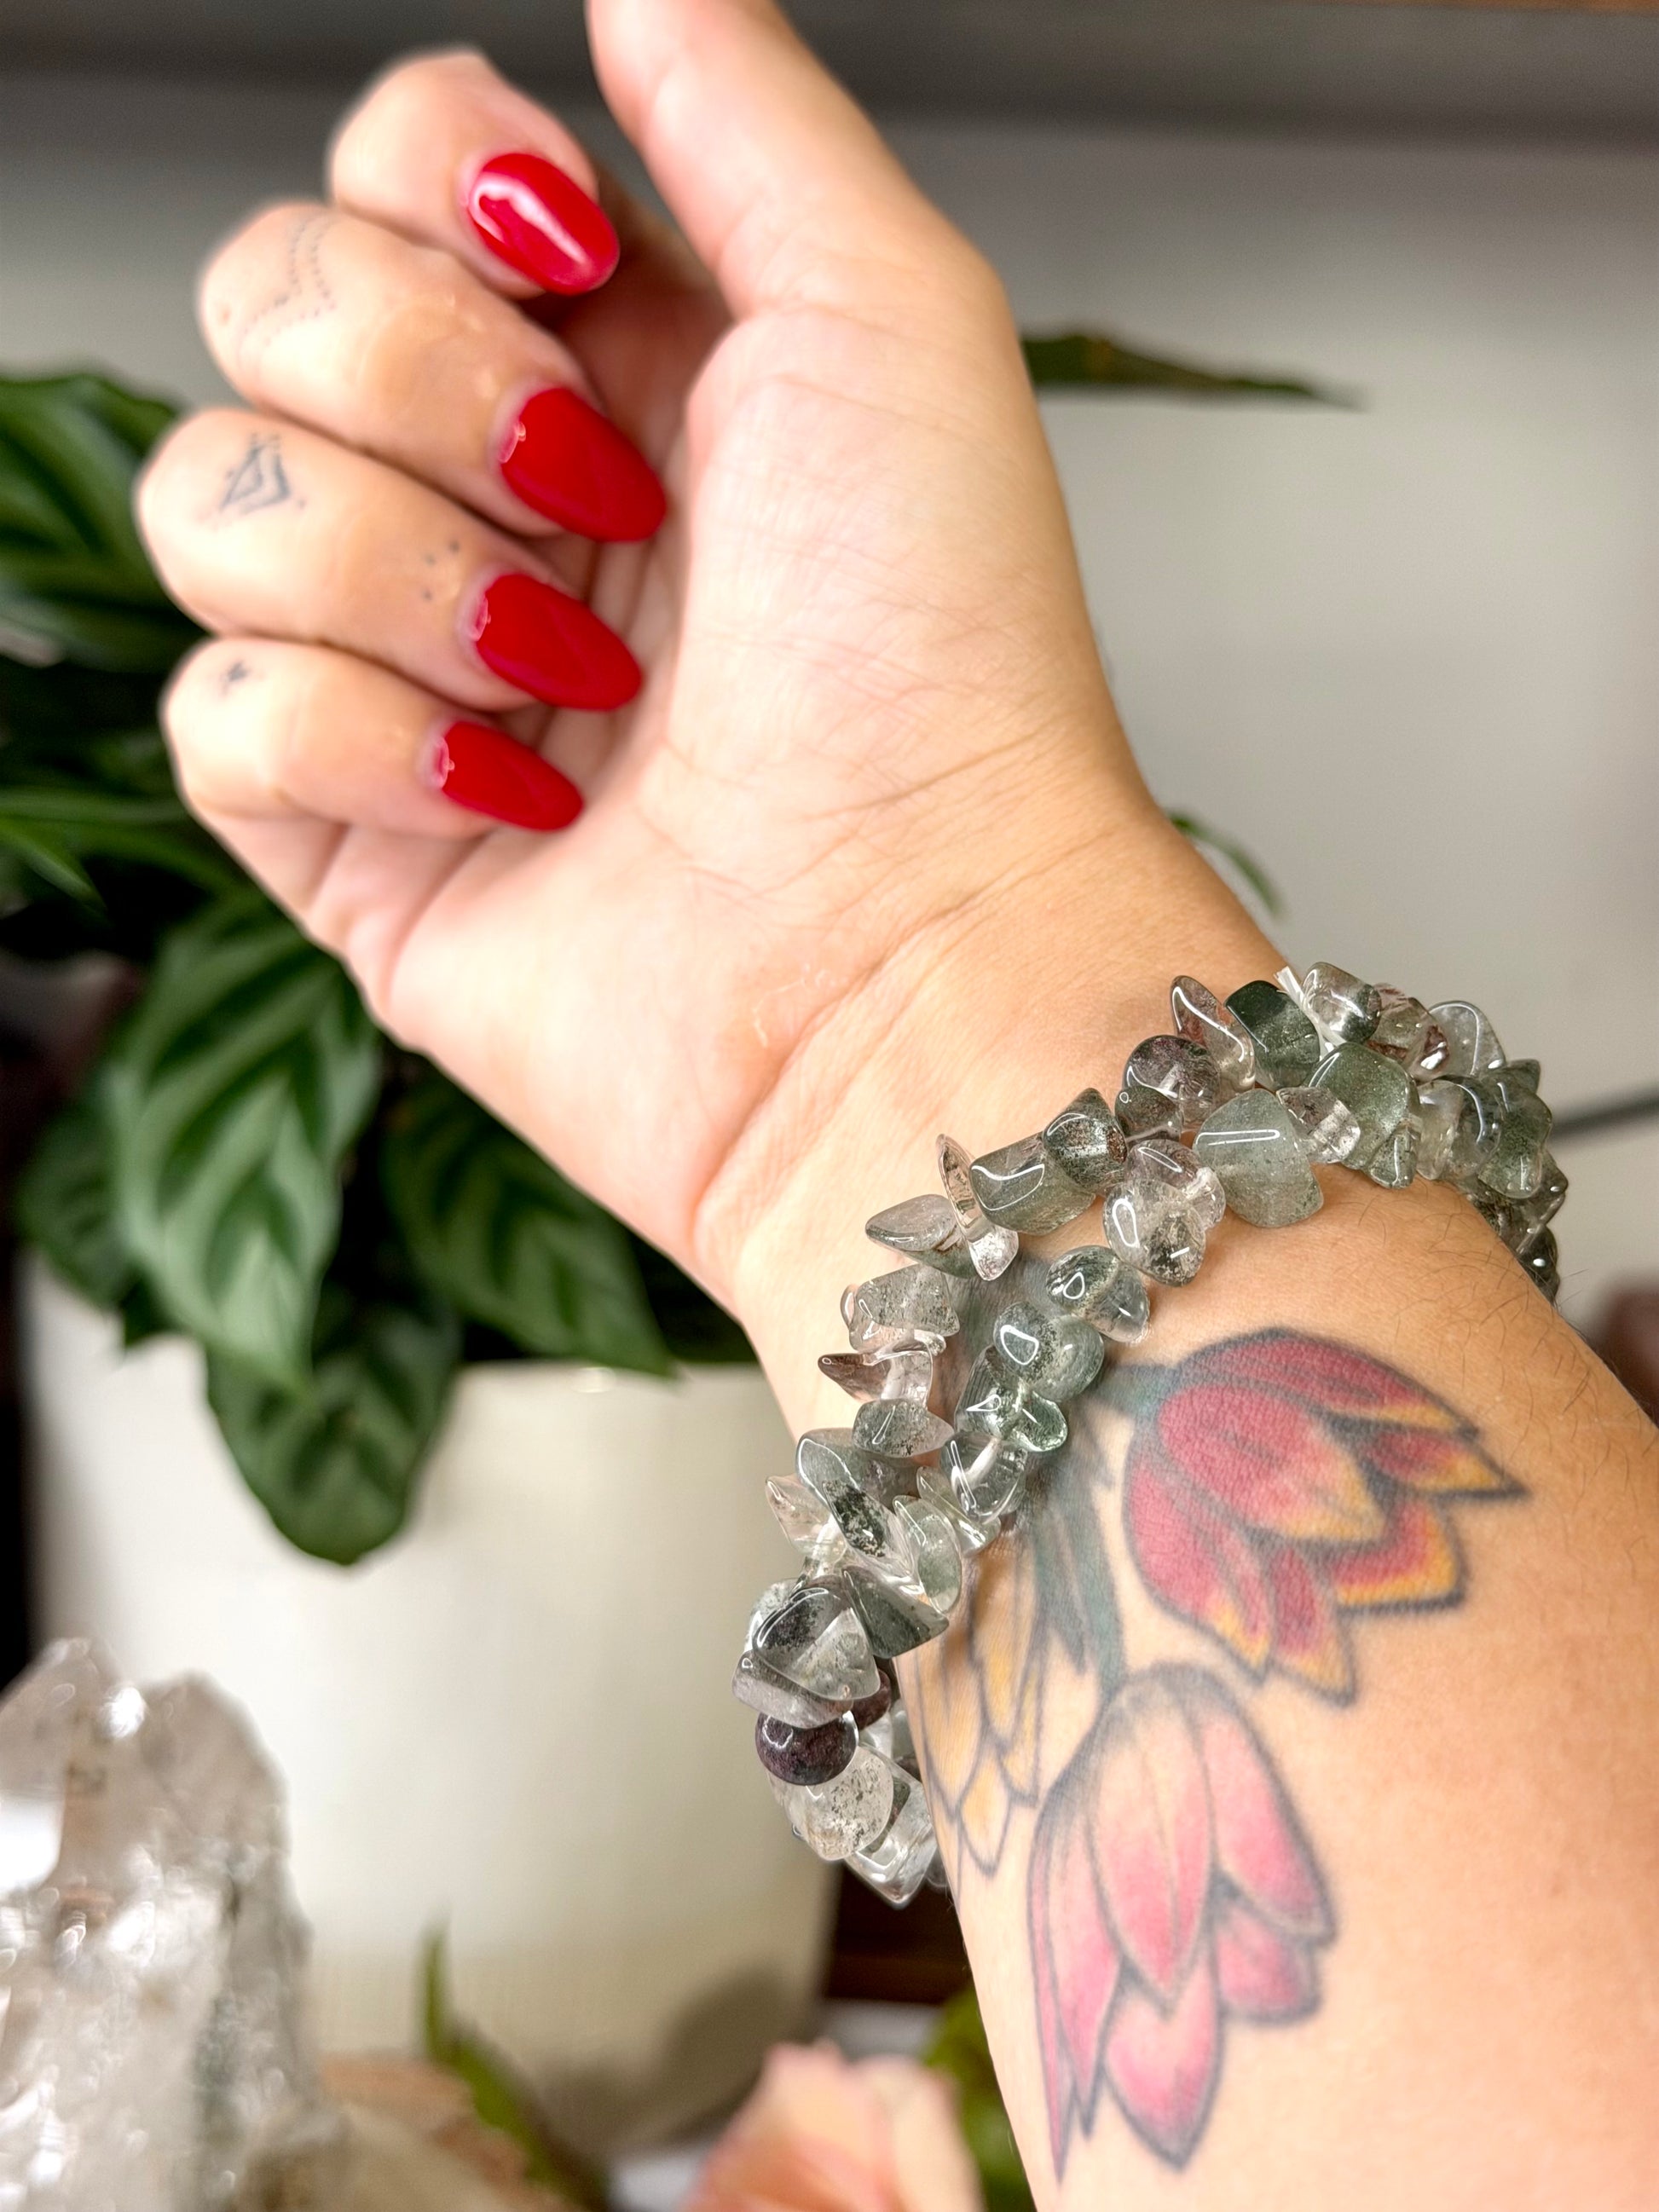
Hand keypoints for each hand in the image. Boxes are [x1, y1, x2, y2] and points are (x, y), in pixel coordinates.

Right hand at [137, 3, 1265, 1349]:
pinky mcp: (347, 831)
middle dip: (418, 387)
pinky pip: (212, 710)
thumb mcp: (888, 319)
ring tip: (577, 686)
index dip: (428, 178)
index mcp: (612, 362)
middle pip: (263, 299)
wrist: (909, 961)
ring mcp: (406, 666)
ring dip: (402, 581)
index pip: (385, 162)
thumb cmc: (941, 670)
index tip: (564, 265)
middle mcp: (492, 498)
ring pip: (207, 498)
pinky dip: (362, 745)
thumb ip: (744, 110)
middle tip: (595, 507)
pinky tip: (518, 806)